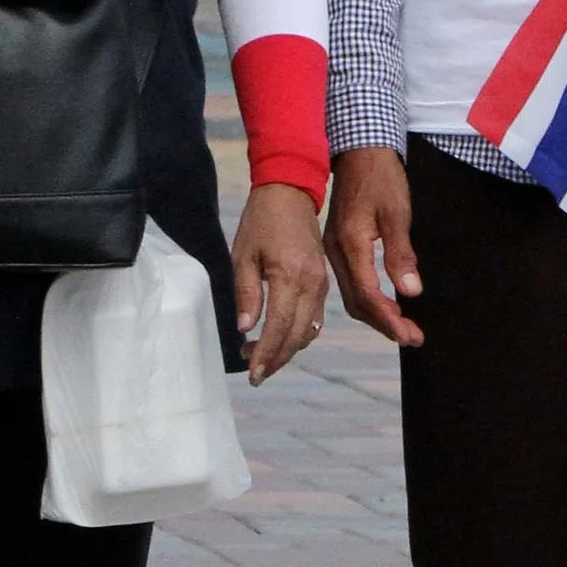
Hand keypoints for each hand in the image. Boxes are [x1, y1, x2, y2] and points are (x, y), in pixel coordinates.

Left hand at [231, 183, 328, 385]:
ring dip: (287, 350)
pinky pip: (315, 318)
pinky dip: (298, 335)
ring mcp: (321, 285)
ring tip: (261, 357)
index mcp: (290, 276)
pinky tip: (279, 337)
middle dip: (277, 359)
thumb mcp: (243, 255)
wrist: (291, 193)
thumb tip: (245, 328)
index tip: (253, 373)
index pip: (279, 327)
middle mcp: (312, 285)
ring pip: (309, 331)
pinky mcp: (323, 283)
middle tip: (255, 373)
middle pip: (298, 336)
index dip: (266, 354)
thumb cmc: (261, 221)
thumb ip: (247, 293)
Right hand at [325, 146, 421, 348]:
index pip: (368, 295)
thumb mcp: (397, 212)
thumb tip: (410, 291)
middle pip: (357, 302)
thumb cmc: (381, 176)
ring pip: (352, 295)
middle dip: (384, 324)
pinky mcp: (337, 245)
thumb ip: (401, 253)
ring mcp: (334, 249)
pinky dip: (368, 299)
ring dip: (376, 314)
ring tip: (402, 327)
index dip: (389, 319)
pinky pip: (350, 282)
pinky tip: (384, 303)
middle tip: (411, 337)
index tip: (410, 334)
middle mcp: (336, 252)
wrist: (358, 149)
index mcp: (350, 244)